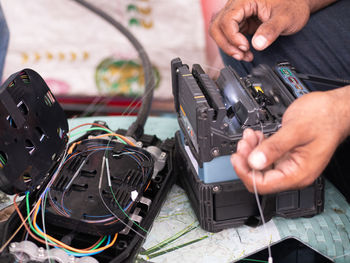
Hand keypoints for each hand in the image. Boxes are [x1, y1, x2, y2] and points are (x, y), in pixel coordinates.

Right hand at [209, 0, 311, 60]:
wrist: (297, 3)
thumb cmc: (293, 4)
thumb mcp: (285, 17)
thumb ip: (271, 30)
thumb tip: (257, 44)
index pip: (227, 20)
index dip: (233, 37)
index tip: (246, 47)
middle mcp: (236, 5)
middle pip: (217, 26)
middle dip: (226, 44)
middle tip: (241, 55)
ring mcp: (237, 14)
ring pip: (219, 31)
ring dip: (228, 46)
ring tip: (244, 55)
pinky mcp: (240, 22)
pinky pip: (228, 35)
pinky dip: (234, 46)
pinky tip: (245, 52)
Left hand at [231, 87, 349, 193]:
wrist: (334, 109)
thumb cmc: (324, 118)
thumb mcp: (297, 130)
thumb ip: (275, 147)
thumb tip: (255, 161)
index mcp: (298, 173)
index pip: (264, 184)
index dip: (246, 172)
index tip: (237, 158)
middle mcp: (293, 172)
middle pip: (259, 177)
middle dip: (247, 159)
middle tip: (244, 143)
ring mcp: (288, 164)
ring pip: (259, 166)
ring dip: (250, 151)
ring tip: (250, 136)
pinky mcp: (284, 155)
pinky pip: (264, 156)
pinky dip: (257, 146)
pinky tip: (257, 136)